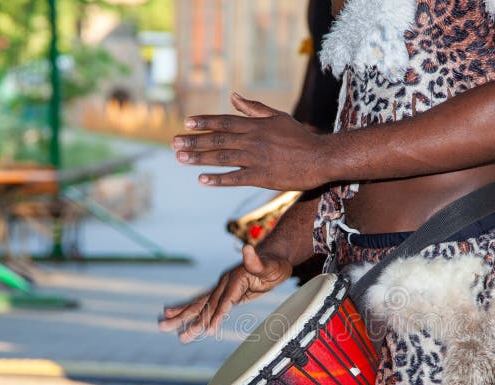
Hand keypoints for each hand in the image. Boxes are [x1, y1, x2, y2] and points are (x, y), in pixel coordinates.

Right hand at [158, 244, 291, 342]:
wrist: (273, 257)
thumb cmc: (273, 263)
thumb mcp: (269, 264)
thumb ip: (256, 261)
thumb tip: (248, 248)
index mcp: (234, 278)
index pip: (224, 300)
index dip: (216, 315)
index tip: (209, 330)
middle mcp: (224, 282)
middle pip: (204, 303)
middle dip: (187, 318)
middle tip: (166, 328)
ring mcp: (221, 287)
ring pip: (200, 305)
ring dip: (183, 317)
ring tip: (164, 327)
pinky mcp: (223, 292)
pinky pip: (204, 304)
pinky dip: (190, 310)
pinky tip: (174, 315)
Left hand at [172, 93, 329, 189]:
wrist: (320, 158)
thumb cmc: (301, 137)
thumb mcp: (278, 117)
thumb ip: (254, 108)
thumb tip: (234, 95)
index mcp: (255, 125)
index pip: (224, 121)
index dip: (204, 122)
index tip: (186, 123)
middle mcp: (252, 140)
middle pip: (218, 139)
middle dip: (194, 141)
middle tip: (174, 143)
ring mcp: (256, 159)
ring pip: (222, 158)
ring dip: (200, 158)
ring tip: (181, 158)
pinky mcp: (262, 177)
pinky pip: (235, 178)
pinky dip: (218, 179)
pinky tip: (202, 179)